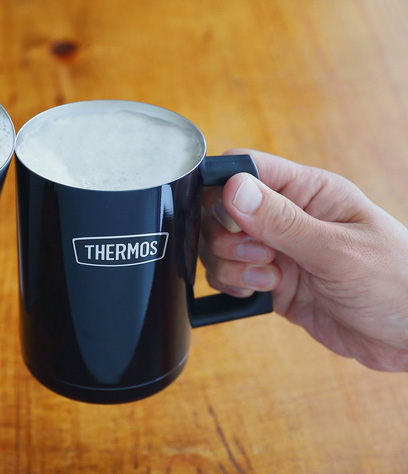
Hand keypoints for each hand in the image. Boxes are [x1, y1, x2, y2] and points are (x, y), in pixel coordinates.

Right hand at [200, 149, 407, 370]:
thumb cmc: (396, 284)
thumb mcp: (338, 251)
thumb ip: (283, 222)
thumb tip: (233, 188)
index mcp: (308, 192)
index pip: (245, 167)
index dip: (224, 188)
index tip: (232, 220)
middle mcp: (287, 216)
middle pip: (220, 209)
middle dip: (227, 236)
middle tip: (263, 255)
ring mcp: (276, 249)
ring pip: (219, 244)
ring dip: (231, 264)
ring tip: (270, 279)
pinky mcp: (269, 281)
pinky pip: (228, 274)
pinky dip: (232, 284)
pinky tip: (261, 293)